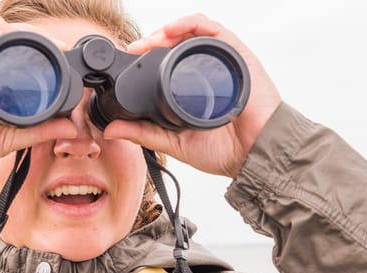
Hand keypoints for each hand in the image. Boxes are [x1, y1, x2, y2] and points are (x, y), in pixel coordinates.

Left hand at [103, 14, 281, 178]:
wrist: (254, 156)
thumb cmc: (225, 151)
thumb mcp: (174, 142)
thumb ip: (144, 133)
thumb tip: (111, 129)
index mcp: (195, 88)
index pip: (170, 60)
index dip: (148, 54)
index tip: (129, 58)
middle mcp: (209, 71)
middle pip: (179, 41)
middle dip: (154, 39)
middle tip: (135, 48)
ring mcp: (223, 62)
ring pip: (193, 31)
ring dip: (168, 29)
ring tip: (150, 40)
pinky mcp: (237, 56)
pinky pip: (213, 29)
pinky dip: (191, 23)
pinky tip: (172, 30)